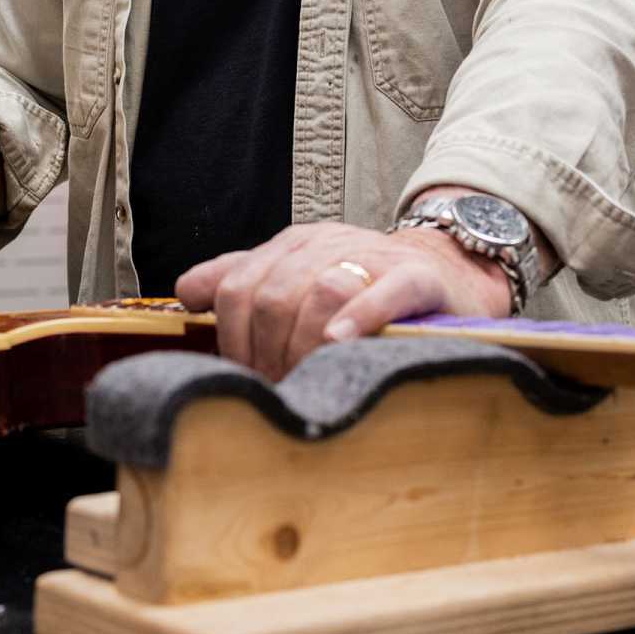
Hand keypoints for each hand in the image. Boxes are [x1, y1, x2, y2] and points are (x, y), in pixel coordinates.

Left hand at [176, 221, 512, 380]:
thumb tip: (186, 292)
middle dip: (266, 351)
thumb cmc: (367, 284)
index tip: (244, 377)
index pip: (238, 285)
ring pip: (320, 289)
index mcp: (293, 246)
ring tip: (305, 378)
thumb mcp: (300, 276)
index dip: (231, 339)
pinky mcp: (416, 277)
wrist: (448, 270)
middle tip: (277, 388)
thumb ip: (243, 281)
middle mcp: (327, 245)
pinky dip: (357, 316)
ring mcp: (372, 258)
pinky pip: (382, 291)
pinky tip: (341, 343)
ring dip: (304, 344)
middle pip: (273, 294)